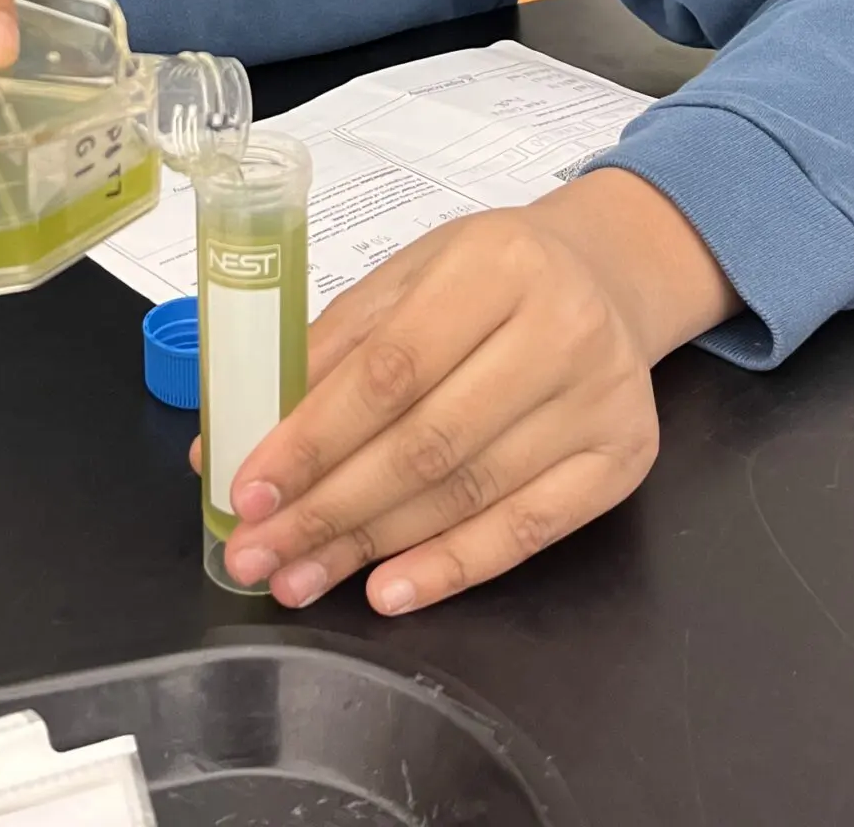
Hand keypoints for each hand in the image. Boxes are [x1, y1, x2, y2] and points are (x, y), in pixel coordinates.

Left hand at [213, 169, 738, 615]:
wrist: (604, 277)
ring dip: (372, 547)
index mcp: (496, 263)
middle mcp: (562, 329)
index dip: (314, 437)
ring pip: (468, 493)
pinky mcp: (623, 461)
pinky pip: (528, 531)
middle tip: (259, 554)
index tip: (248, 491)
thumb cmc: (487, 276)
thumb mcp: (408, 276)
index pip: (391, 368)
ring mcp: (601, 401)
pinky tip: (387, 590)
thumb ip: (329, 348)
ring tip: (300, 578)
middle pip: (427, 443)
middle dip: (329, 508)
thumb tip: (230, 439)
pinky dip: (451, 566)